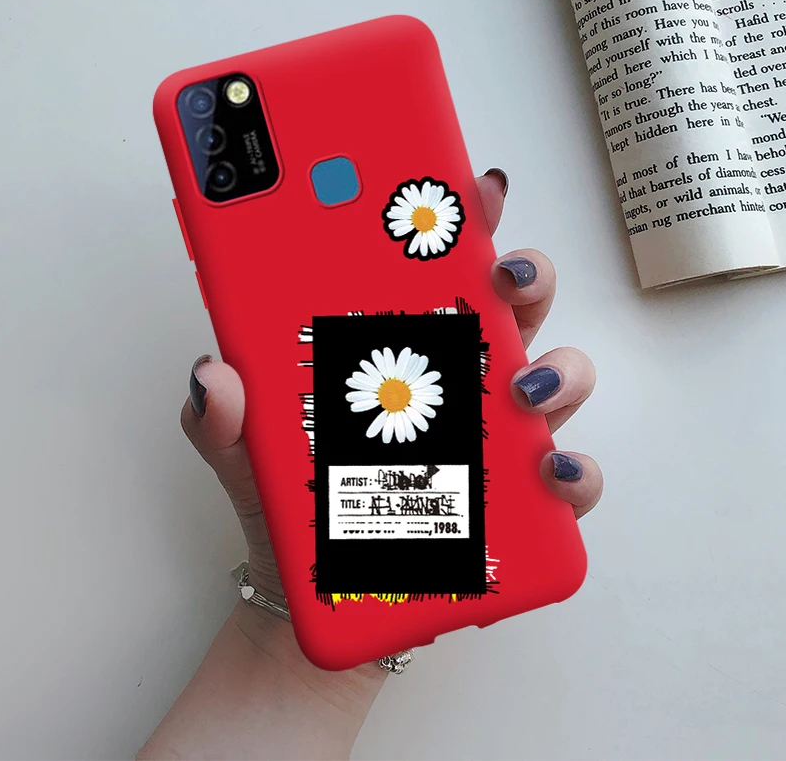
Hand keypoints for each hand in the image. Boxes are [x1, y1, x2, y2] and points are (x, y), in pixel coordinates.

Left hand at [180, 169, 601, 600]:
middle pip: (511, 305)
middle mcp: (455, 375)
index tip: (465, 185)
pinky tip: (551, 472)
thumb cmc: (289, 504)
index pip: (434, 263)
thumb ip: (220, 413)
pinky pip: (565, 480)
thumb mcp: (243, 449)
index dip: (457, 216)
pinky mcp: (514, 502)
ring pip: (555, 378)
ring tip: (522, 386)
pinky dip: (573, 472)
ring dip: (559, 367)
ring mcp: (491, 434)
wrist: (313, 598)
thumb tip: (212, 375)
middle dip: (523, 273)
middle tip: (502, 273)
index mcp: (395, 341)